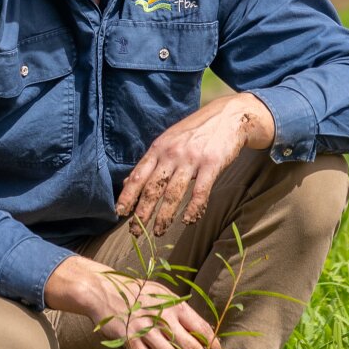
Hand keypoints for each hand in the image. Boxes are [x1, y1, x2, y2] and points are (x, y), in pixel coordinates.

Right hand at [43, 254, 220, 348]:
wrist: (105, 291)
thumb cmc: (137, 292)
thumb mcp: (162, 293)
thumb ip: (179, 310)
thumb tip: (199, 329)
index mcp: (175, 306)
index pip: (202, 329)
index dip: (213, 344)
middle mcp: (164, 319)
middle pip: (191, 348)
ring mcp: (147, 331)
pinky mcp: (131, 341)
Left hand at [116, 92, 274, 235]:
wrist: (229, 116)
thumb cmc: (195, 132)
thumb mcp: (168, 141)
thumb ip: (150, 162)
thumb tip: (128, 182)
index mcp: (158, 148)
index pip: (137, 176)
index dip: (127, 196)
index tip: (119, 213)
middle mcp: (171, 154)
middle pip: (152, 188)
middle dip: (142, 213)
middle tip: (135, 232)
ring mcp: (192, 159)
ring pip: (173, 193)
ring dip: (164, 216)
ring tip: (159, 232)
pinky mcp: (212, 164)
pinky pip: (200, 191)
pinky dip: (194, 208)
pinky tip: (189, 221)